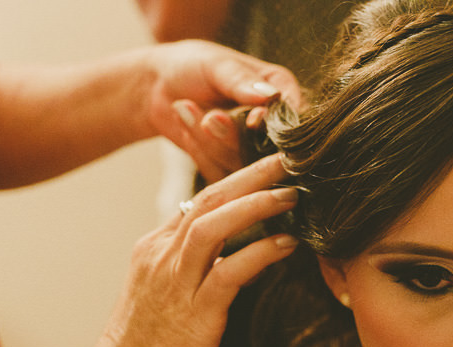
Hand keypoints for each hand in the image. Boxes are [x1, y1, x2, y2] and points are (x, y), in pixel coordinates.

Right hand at [84, 154, 298, 346]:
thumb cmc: (148, 345)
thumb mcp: (169, 293)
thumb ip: (201, 268)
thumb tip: (246, 254)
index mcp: (156, 247)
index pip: (200, 199)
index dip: (237, 178)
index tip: (270, 166)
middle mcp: (162, 255)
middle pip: (209, 198)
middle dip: (251, 174)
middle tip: (288, 158)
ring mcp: (175, 281)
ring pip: (214, 225)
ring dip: (257, 204)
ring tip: (291, 193)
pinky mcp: (193, 311)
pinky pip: (229, 271)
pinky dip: (261, 252)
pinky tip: (287, 244)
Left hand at [143, 40, 301, 182]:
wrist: (156, 87)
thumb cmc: (191, 66)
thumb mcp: (216, 65)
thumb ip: (242, 81)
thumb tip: (271, 96)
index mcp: (280, 89)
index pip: (296, 115)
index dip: (277, 126)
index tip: (251, 121)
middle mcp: (272, 123)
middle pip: (269, 149)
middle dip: (233, 136)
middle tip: (209, 118)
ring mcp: (251, 149)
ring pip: (242, 164)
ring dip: (210, 141)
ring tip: (186, 109)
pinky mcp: (229, 168)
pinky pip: (221, 176)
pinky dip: (199, 153)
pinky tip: (186, 126)